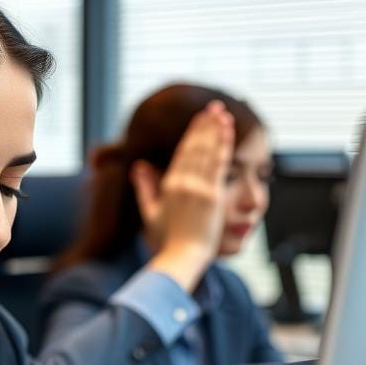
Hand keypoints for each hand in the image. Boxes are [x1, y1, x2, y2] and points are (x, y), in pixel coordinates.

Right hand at [134, 100, 234, 291]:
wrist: (181, 256)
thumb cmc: (166, 240)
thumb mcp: (150, 212)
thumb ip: (144, 188)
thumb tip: (137, 167)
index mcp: (168, 185)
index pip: (182, 152)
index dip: (193, 133)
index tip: (200, 118)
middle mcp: (182, 182)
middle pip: (196, 147)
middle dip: (205, 125)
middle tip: (214, 108)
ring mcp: (198, 188)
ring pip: (207, 151)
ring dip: (216, 130)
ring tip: (223, 114)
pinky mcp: (212, 195)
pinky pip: (219, 164)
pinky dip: (224, 145)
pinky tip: (228, 131)